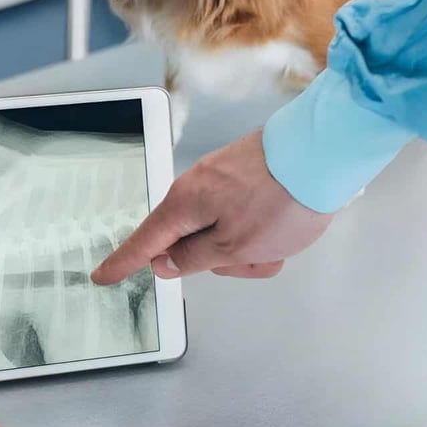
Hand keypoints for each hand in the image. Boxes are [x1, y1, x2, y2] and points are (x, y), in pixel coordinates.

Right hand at [92, 129, 332, 283]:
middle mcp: (198, 187)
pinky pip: (246, 217)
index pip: (145, 243)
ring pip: (226, 233)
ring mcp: (224, 179)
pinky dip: (264, 230)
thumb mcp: (233, 246)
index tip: (103, 276)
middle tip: (255, 257)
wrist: (324, 150)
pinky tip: (288, 226)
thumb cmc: (280, 199)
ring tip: (280, 241)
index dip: (124, 263)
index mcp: (185, 205)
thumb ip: (194, 259)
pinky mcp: (248, 175)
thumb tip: (164, 262)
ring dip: (251, 247)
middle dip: (224, 260)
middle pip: (194, 242)